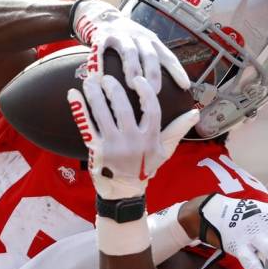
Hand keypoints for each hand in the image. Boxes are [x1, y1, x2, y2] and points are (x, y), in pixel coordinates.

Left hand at [67, 72, 199, 199]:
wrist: (124, 192)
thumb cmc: (144, 167)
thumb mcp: (164, 150)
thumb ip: (177, 129)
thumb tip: (195, 113)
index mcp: (150, 138)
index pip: (151, 109)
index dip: (145, 92)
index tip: (137, 79)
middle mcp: (133, 142)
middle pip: (124, 109)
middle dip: (114, 90)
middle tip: (107, 76)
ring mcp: (114, 147)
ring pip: (103, 114)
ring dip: (95, 94)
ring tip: (90, 79)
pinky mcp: (97, 151)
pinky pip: (87, 125)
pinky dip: (79, 109)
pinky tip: (73, 94)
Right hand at [70, 0, 189, 92]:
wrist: (102, 17)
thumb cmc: (127, 38)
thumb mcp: (144, 44)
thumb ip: (154, 61)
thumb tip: (171, 87)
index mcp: (151, 41)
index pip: (167, 56)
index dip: (177, 70)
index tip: (185, 86)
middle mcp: (138, 37)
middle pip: (150, 54)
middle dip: (153, 73)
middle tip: (155, 91)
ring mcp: (120, 36)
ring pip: (129, 51)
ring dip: (132, 67)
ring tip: (132, 85)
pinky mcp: (101, 37)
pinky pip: (100, 50)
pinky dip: (99, 63)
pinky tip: (98, 79)